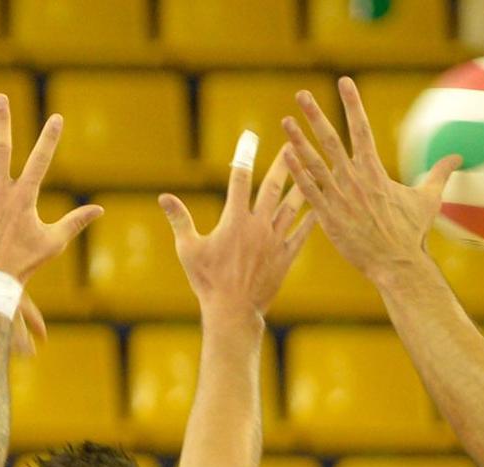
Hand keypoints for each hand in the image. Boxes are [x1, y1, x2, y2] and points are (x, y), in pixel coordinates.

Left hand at [0, 95, 101, 281]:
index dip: (49, 138)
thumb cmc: (23, 263)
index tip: (57, 118)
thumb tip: (100, 209)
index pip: (40, 161)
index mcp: (24, 197)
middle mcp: (0, 191)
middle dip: (2, 121)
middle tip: (0, 97)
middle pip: (2, 149)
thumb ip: (75, 221)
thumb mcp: (53, 242)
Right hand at [162, 143, 313, 321]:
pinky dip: (310, 219)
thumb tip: (163, 197)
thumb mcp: (188, 250)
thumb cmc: (207, 282)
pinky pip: (301, 233)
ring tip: (313, 166)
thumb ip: (180, 219)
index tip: (249, 135)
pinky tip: (320, 205)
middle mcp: (258, 226)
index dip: (244, 155)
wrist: (233, 313)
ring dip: (302, 184)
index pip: (239, 179)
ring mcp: (275, 241)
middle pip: (273, 187)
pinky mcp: (286, 257)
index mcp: (234, 221)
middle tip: (292, 142)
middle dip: (283, 162)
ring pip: (292, 206)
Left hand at [281, 77, 460, 280]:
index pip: (362, 129)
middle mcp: (355, 180)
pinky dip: (297, 173)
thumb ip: (440, 174)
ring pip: (314, 164)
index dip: (352, 104)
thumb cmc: (412, 233)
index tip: (344, 82)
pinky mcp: (328, 217)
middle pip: (331, 140)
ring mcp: (339, 198)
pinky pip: (309, 191)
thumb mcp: (429, 200)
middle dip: (315, 116)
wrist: (397, 265)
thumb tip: (458, 157)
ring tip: (286, 121)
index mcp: (375, 171)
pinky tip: (286, 156)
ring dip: (298, 141)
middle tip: (301, 95)